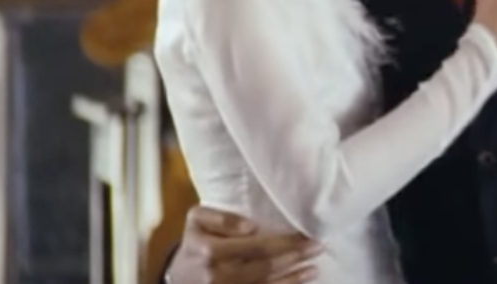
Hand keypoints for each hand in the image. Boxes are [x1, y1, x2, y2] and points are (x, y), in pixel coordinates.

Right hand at [168, 207, 319, 283]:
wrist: (178, 275)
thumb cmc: (196, 240)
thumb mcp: (197, 219)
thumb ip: (221, 218)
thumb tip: (250, 227)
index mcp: (209, 250)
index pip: (255, 246)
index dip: (284, 242)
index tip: (305, 235)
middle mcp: (215, 274)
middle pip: (264, 266)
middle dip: (294, 257)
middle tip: (317, 247)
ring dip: (293, 278)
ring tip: (314, 268)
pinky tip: (299, 282)